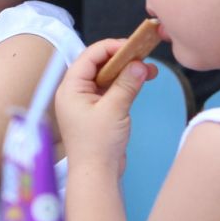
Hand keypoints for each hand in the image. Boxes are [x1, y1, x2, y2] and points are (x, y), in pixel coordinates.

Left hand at [54, 38, 156, 173]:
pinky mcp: (96, 112)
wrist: (96, 174)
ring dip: (126, 72)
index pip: (89, 56)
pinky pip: (110, 90)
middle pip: (98, 65)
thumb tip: (139, 65)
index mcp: (70, 88)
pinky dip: (124, 85)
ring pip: (106, 77)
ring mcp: (85, 102)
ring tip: (148, 70)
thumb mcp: (114, 109)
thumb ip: (126, 84)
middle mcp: (75, 92)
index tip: (132, 46)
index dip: (111, 47)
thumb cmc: (98, 145)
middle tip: (143, 56)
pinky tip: (140, 82)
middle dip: (122, 59)